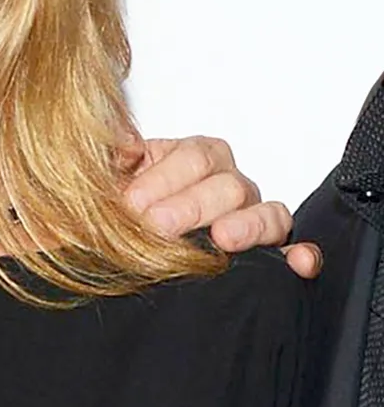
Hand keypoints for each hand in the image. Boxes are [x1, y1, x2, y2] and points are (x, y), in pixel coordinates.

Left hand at [123, 134, 321, 278]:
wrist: (120, 244)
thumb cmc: (119, 207)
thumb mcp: (106, 178)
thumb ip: (113, 156)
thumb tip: (122, 144)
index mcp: (194, 157)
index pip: (193, 157)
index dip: (163, 179)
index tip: (131, 202)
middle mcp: (228, 182)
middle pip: (228, 186)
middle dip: (190, 206)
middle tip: (156, 226)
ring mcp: (250, 215)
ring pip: (266, 213)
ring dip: (246, 226)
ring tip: (222, 238)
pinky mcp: (264, 249)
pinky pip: (290, 249)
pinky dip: (299, 254)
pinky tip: (296, 262)